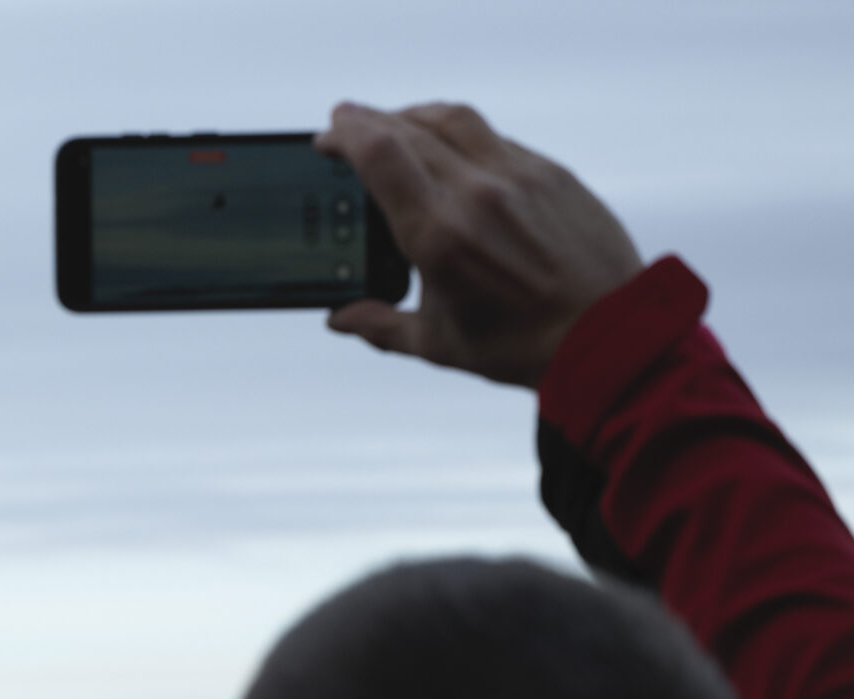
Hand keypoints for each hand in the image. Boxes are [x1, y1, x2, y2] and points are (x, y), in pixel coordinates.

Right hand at [316, 102, 642, 387]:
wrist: (608, 333)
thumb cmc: (522, 346)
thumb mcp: (437, 343)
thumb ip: (380, 326)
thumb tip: (341, 318)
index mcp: (438, 236)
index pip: (378, 155)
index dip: (344, 135)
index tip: (326, 138)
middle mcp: (476, 194)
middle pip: (408, 127)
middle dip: (367, 121)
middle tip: (345, 123)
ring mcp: (518, 176)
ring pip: (453, 119)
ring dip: (413, 115)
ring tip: (394, 125)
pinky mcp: (551, 173)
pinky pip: (494, 137)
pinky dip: (459, 134)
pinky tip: (449, 150)